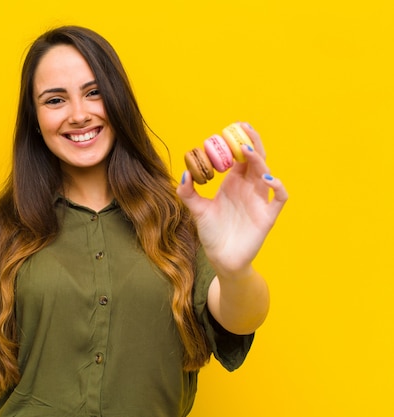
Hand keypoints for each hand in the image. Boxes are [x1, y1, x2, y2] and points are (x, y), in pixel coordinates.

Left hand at [176, 123, 287, 276]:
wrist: (222, 258)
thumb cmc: (212, 233)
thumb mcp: (197, 210)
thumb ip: (188, 192)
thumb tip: (185, 172)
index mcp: (233, 182)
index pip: (239, 157)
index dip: (236, 142)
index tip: (228, 129)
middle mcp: (249, 187)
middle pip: (256, 158)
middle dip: (251, 142)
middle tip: (243, 128)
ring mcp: (260, 200)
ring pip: (267, 172)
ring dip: (260, 159)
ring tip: (247, 150)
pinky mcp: (268, 215)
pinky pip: (280, 197)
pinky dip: (278, 185)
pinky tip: (267, 178)